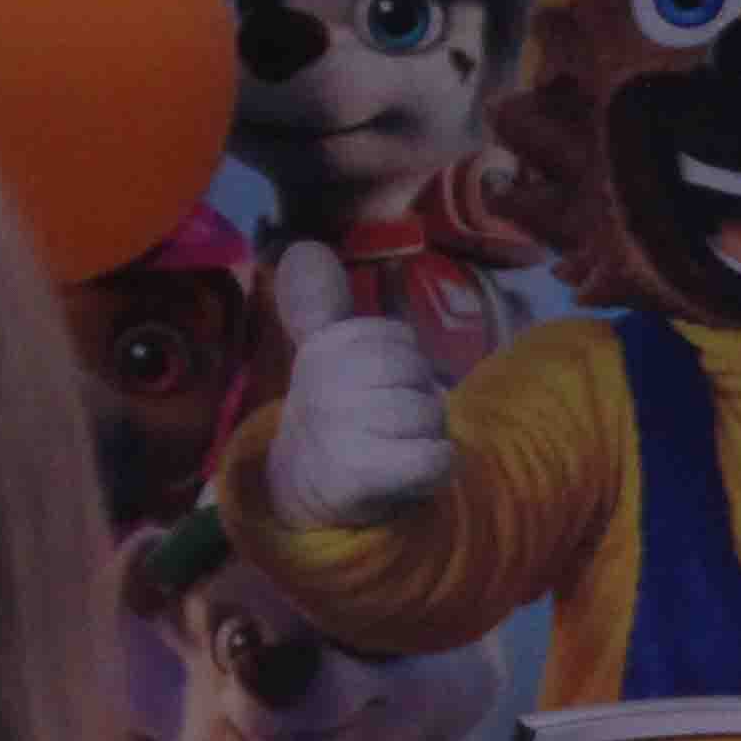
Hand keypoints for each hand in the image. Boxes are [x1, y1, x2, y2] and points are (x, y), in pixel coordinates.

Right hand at [261, 245, 454, 527]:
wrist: (309, 492)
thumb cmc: (333, 415)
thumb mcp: (323, 353)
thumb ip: (320, 304)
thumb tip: (303, 248)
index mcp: (323, 348)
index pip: (399, 339)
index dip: (398, 365)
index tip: (363, 385)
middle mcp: (326, 385)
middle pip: (419, 375)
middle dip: (415, 400)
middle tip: (379, 423)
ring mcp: (341, 429)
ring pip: (432, 415)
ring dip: (423, 435)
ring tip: (387, 447)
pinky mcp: (362, 474)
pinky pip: (437, 459)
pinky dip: (434, 467)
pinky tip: (403, 473)